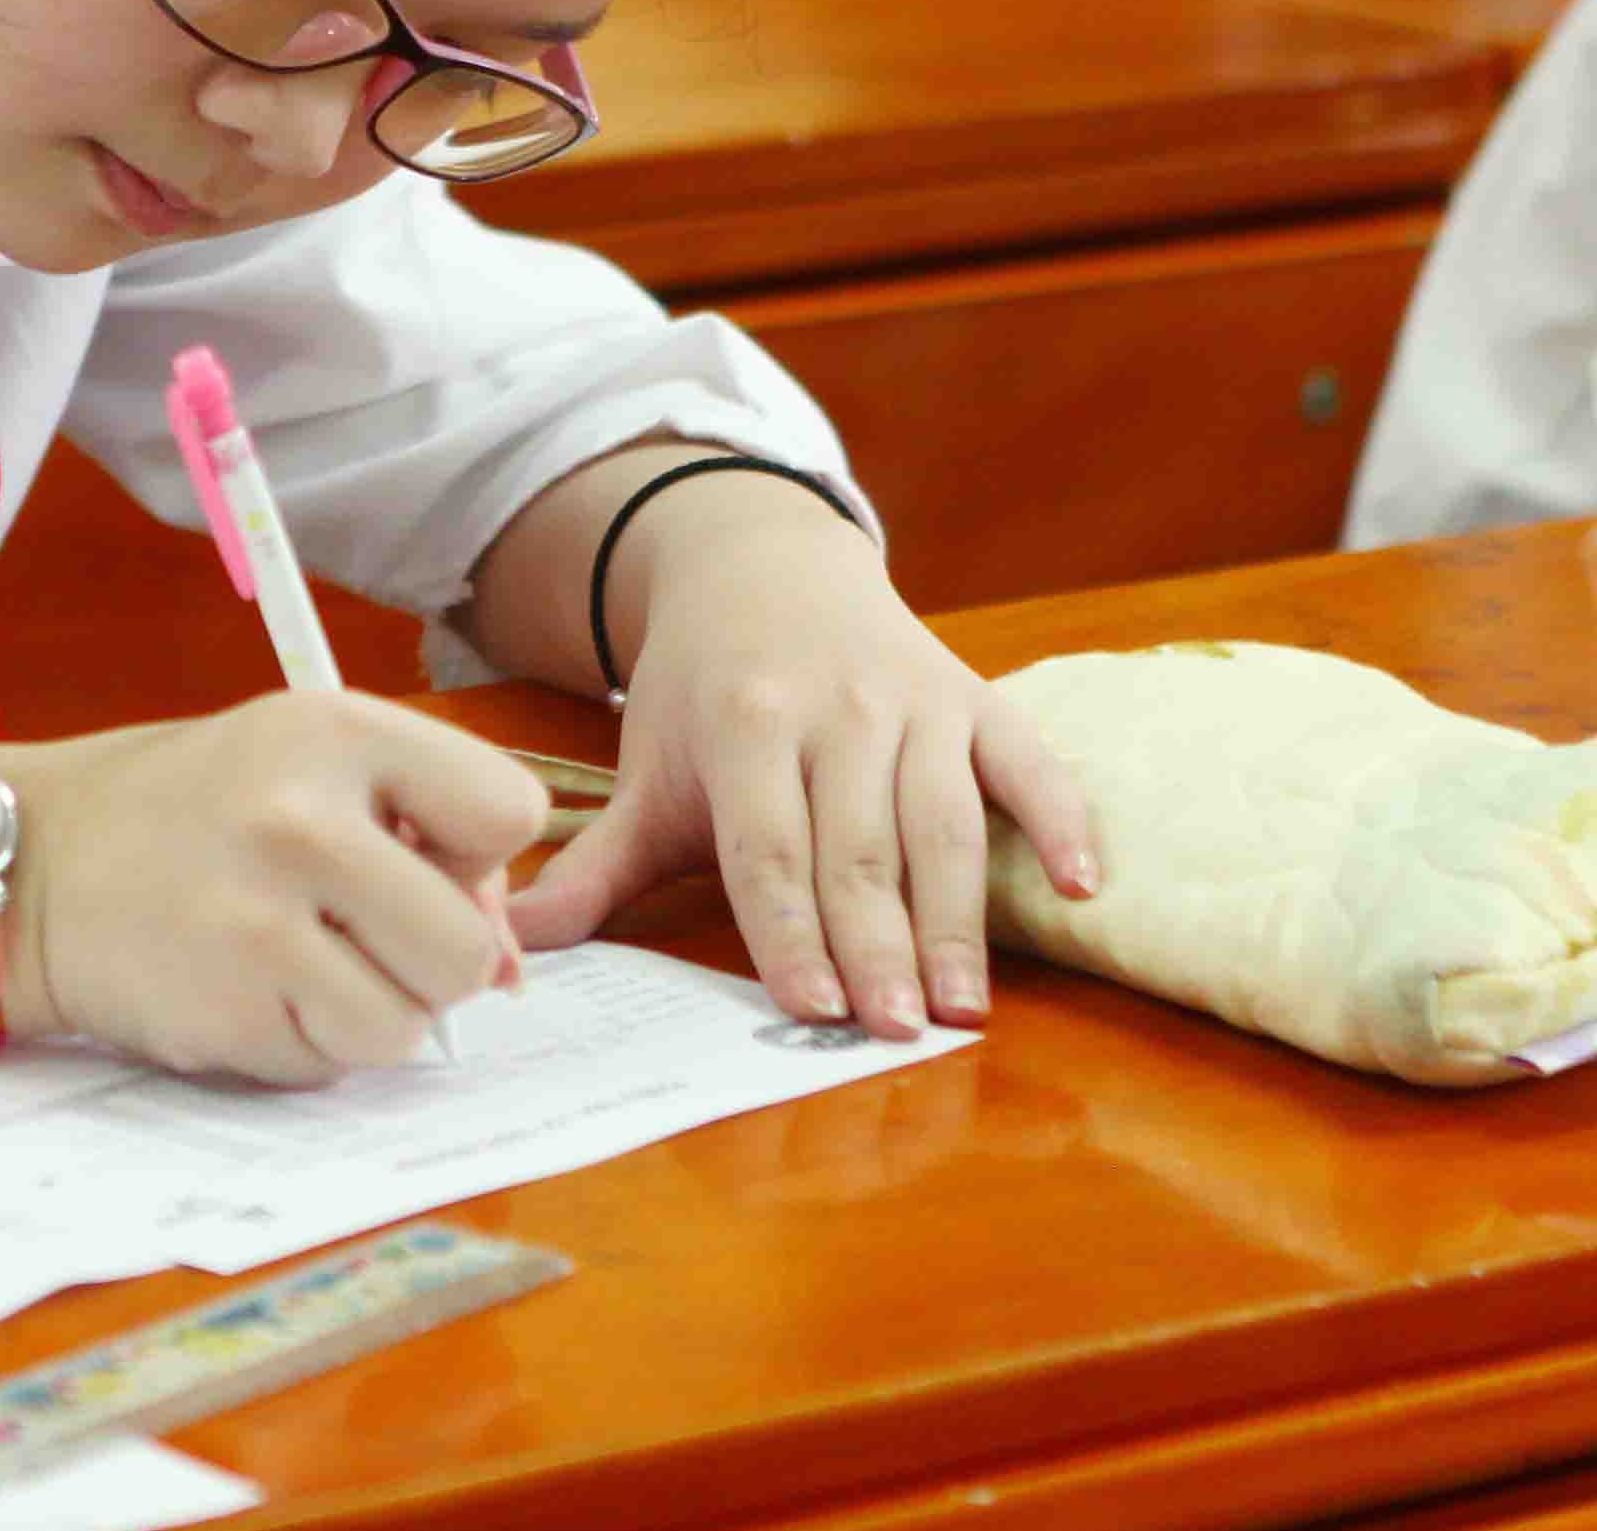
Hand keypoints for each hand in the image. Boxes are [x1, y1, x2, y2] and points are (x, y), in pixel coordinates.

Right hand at [0, 691, 542, 1085]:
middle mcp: (300, 822)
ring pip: (407, 1027)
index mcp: (334, 731)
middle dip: (432, 959)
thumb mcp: (306, 765)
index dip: (478, 852)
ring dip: (370, 1013)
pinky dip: (306, 1044)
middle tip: (365, 932)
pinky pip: (330, 1065)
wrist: (29, 864)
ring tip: (302, 963)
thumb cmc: (192, 811)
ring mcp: (258, 927)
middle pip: (467, 949)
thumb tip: (509, 968)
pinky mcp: (224, 1014)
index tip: (418, 851)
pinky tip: (249, 989)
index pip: (510, 811)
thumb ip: (422, 835)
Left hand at [503, 479, 1095, 1040]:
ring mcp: (915, 699)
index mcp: (746, 723)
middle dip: (878, 944)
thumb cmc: (703, 692)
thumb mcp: (646, 770)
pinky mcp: (976, 696)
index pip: (768, 847)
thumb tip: (512, 950)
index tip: (813, 1012)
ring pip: (942, 820)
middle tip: (896, 1034)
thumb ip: (595, 869)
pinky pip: (1029, 760)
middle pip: (859, 846)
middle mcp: (836, 707)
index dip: (791, 932)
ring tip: (964, 1006)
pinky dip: (1061, 820)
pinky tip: (1085, 887)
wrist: (764, 562)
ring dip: (958, 917)